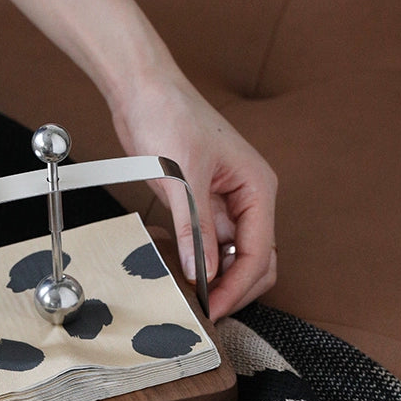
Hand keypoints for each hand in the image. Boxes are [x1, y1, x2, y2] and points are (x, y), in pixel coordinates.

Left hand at [110, 76, 277, 321]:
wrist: (141, 89)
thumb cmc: (169, 116)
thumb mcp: (182, 177)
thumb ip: (193, 229)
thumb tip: (203, 277)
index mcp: (258, 188)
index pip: (259, 252)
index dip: (238, 286)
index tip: (212, 309)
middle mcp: (247, 197)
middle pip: (255, 258)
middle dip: (235, 287)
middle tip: (205, 311)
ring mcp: (223, 201)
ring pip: (230, 253)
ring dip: (215, 277)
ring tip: (190, 296)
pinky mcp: (198, 201)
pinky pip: (206, 240)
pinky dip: (197, 259)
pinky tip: (178, 269)